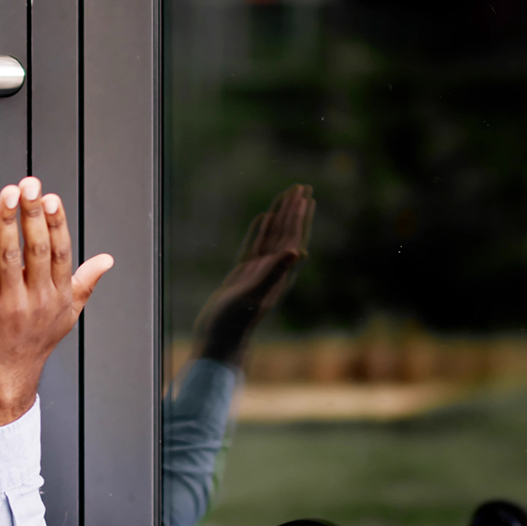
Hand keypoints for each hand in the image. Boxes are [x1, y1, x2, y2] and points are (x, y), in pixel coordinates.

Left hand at [0, 176, 113, 428]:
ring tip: (7, 194)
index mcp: (59, 294)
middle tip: (28, 184)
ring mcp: (9, 303)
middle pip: (35, 249)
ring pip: (8, 255)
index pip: (59, 252)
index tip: (50, 197)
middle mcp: (37, 298)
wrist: (6, 378)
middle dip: (32, 214)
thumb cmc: (35, 342)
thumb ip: (85, 283)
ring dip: (7, 221)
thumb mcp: (67, 314)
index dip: (55, 223)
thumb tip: (107, 259)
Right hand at [192, 184, 313, 367]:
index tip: (304, 195)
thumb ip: (275, 272)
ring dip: (281, 215)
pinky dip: (261, 230)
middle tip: (302, 187)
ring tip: (287, 196)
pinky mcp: (245, 274)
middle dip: (294, 210)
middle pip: (287, 232)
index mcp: (279, 272)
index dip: (298, 216)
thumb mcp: (255, 294)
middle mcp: (273, 269)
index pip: (291, 236)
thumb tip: (297, 251)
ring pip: (272, 236)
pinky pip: (256, 245)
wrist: (222, 339)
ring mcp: (259, 271)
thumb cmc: (236, 321)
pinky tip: (264, 218)